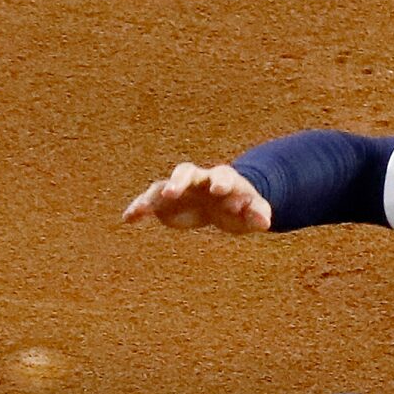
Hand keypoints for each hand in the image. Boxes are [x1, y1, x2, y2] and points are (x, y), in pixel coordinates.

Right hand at [121, 162, 271, 232]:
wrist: (228, 205)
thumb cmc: (243, 207)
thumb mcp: (254, 212)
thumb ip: (259, 214)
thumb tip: (265, 222)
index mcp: (224, 179)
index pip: (221, 176)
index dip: (220, 182)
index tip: (217, 190)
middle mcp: (199, 179)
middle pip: (186, 172)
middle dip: (179, 181)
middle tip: (172, 192)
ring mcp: (181, 187)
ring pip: (164, 184)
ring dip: (155, 194)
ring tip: (144, 207)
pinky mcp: (167, 200)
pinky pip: (150, 201)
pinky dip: (140, 208)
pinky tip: (128, 218)